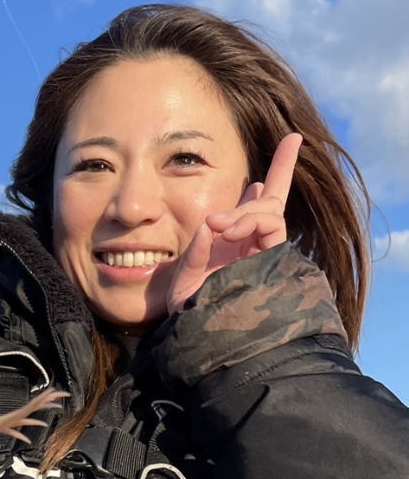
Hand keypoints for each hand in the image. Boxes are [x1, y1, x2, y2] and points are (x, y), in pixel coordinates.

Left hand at [166, 133, 302, 314]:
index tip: (294, 137)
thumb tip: (214, 222)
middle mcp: (252, 244)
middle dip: (265, 186)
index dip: (279, 169)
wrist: (200, 341)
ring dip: (245, 213)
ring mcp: (263, 252)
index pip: (259, 200)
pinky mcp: (272, 262)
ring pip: (270, 211)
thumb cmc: (189, 313)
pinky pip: (272, 227)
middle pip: (268, 201)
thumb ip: (197, 250)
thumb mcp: (184, 278)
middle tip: (221, 218)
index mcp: (233, 242)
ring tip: (219, 227)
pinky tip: (227, 229)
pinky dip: (251, 222)